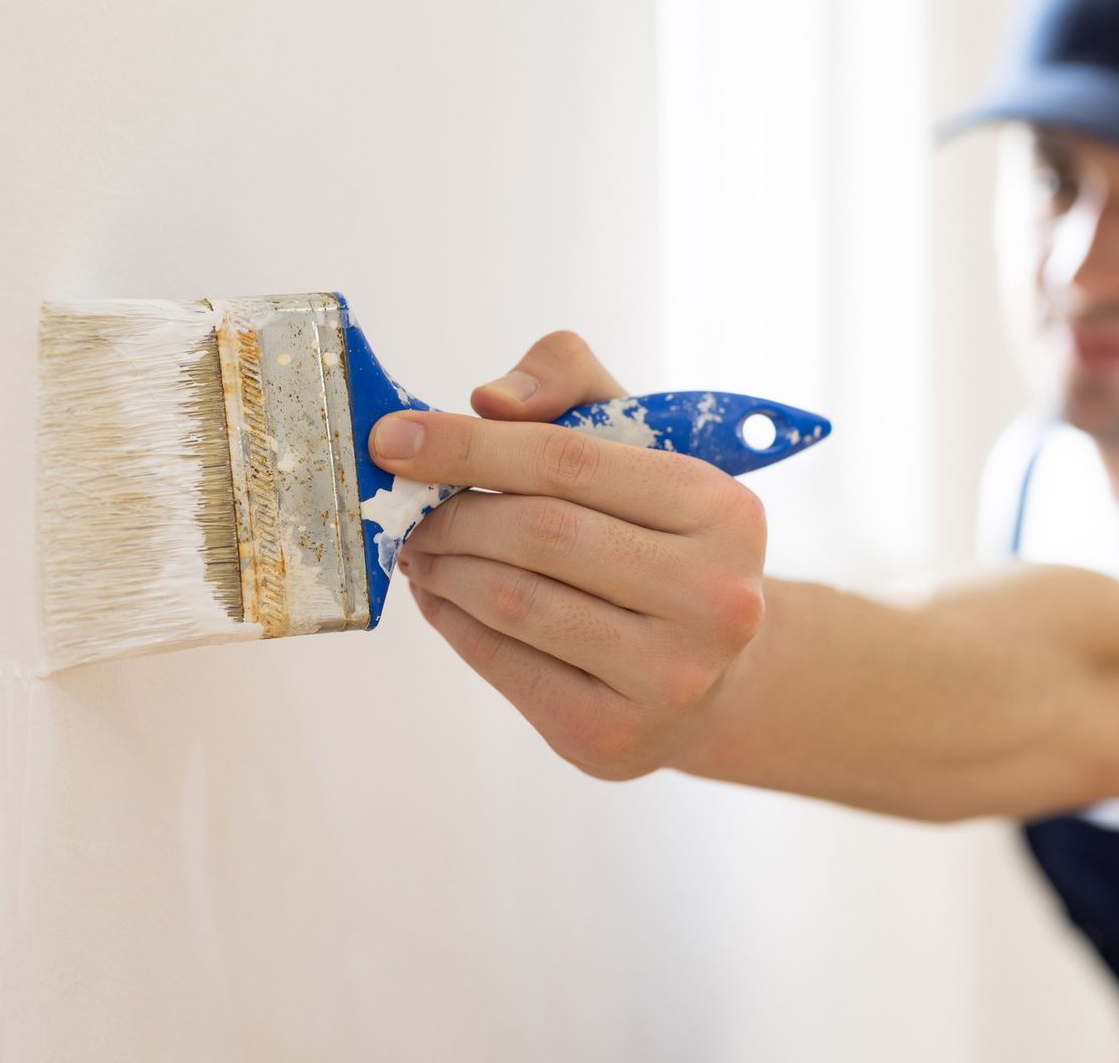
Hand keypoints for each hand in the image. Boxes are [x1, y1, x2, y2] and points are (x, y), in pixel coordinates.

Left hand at [369, 331, 767, 780]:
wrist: (712, 672)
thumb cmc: (658, 538)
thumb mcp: (637, 443)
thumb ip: (569, 384)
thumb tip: (489, 400)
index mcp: (725, 509)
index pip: (570, 459)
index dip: (470, 445)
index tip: (393, 438)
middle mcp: (714, 598)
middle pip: (540, 533)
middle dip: (451, 512)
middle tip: (405, 503)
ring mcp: (669, 676)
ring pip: (515, 602)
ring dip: (444, 566)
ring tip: (420, 546)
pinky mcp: (614, 735)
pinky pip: (504, 664)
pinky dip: (453, 621)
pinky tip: (440, 595)